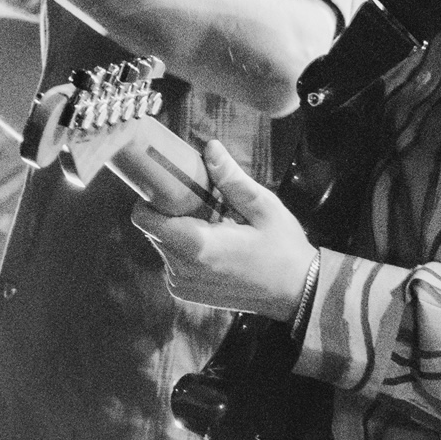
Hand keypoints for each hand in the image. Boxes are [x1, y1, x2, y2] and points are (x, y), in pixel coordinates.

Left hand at [134, 139, 317, 318]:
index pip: (145, 218)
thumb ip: (231, 179)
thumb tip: (210, 147)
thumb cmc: (283, 248)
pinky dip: (186, 247)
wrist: (296, 292)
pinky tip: (215, 244)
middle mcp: (181, 269)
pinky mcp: (184, 291)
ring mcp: (181, 284)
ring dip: (180, 229)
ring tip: (215, 225)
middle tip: (207, 203)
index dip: (153, 196)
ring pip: (162, 243)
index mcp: (197, 246)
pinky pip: (172, 259)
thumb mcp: (263, 207)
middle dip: (173, 210)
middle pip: (153, 228)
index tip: (176, 184)